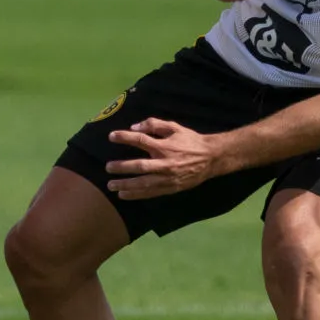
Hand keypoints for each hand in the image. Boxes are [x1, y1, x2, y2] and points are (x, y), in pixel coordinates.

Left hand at [104, 117, 225, 198]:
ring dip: (126, 185)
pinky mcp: (171, 188)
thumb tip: (135, 127)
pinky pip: (151, 193)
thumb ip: (154, 125)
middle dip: (122, 167)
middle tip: (108, 167)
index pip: (141, 140)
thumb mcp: (174, 127)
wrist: (211, 158)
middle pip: (140, 166)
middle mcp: (165, 163)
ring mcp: (168, 178)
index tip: (111, 136)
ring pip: (144, 183)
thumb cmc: (190, 140)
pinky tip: (124, 195)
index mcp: (165, 146)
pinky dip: (137, 195)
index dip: (125, 137)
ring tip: (111, 186)